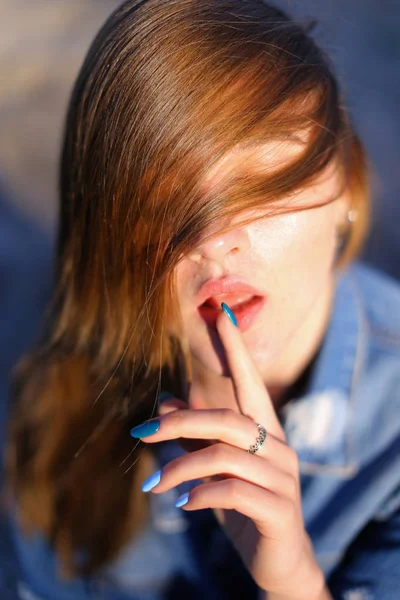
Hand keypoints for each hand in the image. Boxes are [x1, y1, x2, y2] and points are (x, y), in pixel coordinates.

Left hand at [130, 307, 326, 599]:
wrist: (279, 562)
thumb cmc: (244, 506)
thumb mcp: (214, 469)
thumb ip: (194, 436)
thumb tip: (165, 400)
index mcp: (265, 432)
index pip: (250, 381)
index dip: (235, 347)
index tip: (219, 311)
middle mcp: (279, 448)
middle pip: (227, 418)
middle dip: (180, 421)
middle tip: (142, 433)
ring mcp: (282, 478)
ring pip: (225, 454)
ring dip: (181, 467)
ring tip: (155, 485)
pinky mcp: (278, 510)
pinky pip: (232, 491)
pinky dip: (199, 495)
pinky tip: (182, 506)